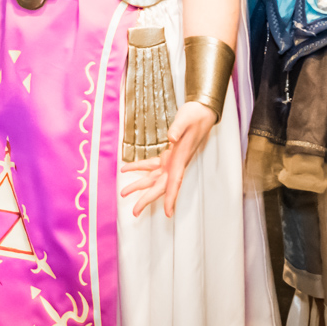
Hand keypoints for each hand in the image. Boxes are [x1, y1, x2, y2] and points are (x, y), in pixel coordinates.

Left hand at [119, 101, 216, 217]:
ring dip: (139, 185)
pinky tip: (126, 168)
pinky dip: (139, 167)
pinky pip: (152, 164)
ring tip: (124, 193)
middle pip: (160, 186)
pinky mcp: (169, 154)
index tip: (168, 213)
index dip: (171, 198)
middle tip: (134, 212)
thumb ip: (178, 129)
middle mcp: (176, 163)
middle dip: (147, 199)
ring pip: (153, 178)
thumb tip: (171, 138)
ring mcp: (172, 160)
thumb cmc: (196, 116)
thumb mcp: (186, 120)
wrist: (202, 112)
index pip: (175, 183)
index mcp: (180, 159)